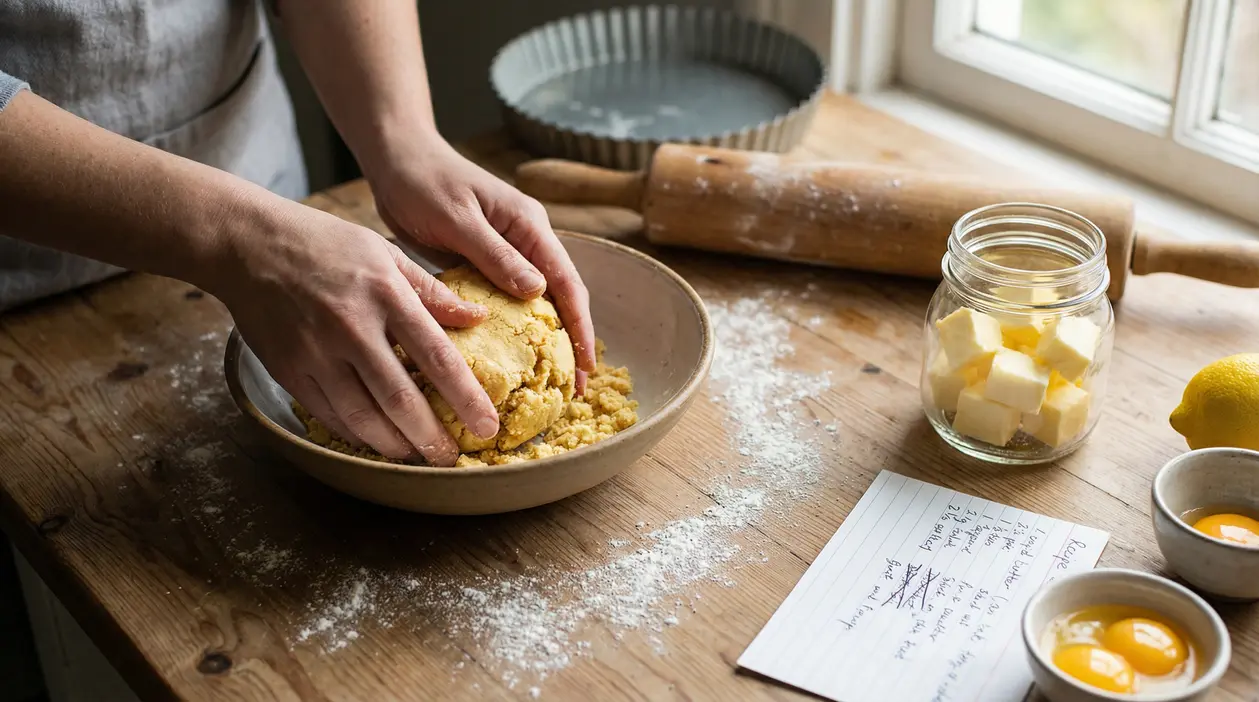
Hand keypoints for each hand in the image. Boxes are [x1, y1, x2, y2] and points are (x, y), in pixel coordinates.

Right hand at [212, 196, 501, 465]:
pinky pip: (329, 415)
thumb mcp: (385, 253)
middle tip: (452, 458)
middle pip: (400, 398)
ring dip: (394, 445)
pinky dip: (357, 434)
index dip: (466, 397)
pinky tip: (376, 441)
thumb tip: (477, 318)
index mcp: (385, 295)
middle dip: (431, 437)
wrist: (249, 245)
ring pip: (362, 417)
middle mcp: (352, 327)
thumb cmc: (325, 244)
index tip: (487, 425)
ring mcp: (317, 353)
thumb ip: (431, 290)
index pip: (437, 356)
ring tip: (417, 456)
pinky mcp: (290, 371)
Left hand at [365, 136, 596, 389]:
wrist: (395, 159)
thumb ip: (496, 255)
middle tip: (571, 389)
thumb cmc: (423, 181)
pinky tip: (507, 358)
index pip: (566, 283)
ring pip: (535, 303)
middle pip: (560, 297)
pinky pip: (506, 301)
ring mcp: (506, 252)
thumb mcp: (458, 219)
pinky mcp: (483, 262)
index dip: (580, 328)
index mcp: (529, 225)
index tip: (584, 366)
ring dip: (543, 340)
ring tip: (546, 382)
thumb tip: (538, 293)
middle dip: (569, 342)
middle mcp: (526, 240)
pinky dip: (512, 329)